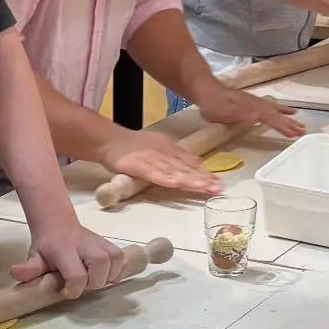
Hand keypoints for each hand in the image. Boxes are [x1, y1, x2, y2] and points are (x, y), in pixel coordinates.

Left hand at [10, 222, 126, 298]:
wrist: (57, 223)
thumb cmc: (46, 246)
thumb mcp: (34, 256)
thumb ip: (28, 268)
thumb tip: (15, 273)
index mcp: (65, 249)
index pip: (77, 274)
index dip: (74, 288)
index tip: (66, 291)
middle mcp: (85, 244)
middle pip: (100, 265)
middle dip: (94, 282)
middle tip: (82, 285)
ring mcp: (100, 243)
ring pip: (115, 260)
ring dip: (108, 277)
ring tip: (94, 280)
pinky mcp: (110, 244)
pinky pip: (122, 259)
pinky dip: (119, 271)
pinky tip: (106, 276)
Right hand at [96, 129, 220, 195]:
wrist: (110, 140)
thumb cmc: (133, 147)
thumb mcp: (157, 148)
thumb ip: (171, 158)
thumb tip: (187, 168)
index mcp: (170, 149)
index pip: (191, 162)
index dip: (205, 172)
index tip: (218, 182)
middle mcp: (165, 153)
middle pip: (186, 168)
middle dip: (203, 178)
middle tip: (218, 188)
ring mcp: (153, 159)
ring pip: (174, 171)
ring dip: (190, 180)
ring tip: (204, 188)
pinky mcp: (139, 166)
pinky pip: (154, 174)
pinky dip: (165, 178)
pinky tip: (175, 184)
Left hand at [194, 85, 305, 138]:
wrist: (205, 89)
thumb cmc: (212, 104)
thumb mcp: (223, 113)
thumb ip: (240, 115)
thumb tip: (257, 117)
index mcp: (251, 109)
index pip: (271, 119)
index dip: (283, 127)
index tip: (294, 134)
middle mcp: (256, 104)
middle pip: (276, 115)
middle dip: (289, 124)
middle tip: (302, 131)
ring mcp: (254, 102)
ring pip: (275, 110)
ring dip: (287, 118)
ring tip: (299, 123)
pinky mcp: (251, 102)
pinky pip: (270, 106)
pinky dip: (279, 109)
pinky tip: (284, 111)